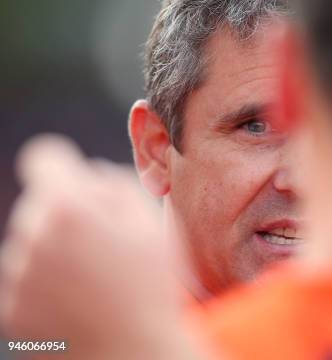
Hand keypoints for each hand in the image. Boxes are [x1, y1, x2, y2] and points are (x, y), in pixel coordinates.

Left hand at [0, 134, 197, 358]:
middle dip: (66, 214)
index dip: (63, 165)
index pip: (44, 158)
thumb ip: (115, 184)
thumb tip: (91, 173)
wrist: (132, 356)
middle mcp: (31, 236)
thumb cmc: (149, 289)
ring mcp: (16, 276)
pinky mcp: (10, 310)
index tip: (77, 182)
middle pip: (39, 205)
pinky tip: (81, 302)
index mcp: (67, 208)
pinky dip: (46, 285)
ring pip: (30, 243)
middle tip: (105, 243)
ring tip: (96, 280)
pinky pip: (24, 280)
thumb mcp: (150, 225)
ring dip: (54, 250)